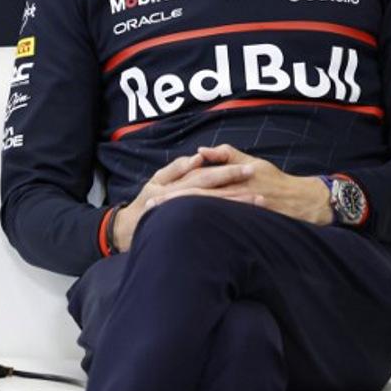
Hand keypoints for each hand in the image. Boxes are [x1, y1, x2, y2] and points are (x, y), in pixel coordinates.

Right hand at [112, 152, 259, 251]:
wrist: (128, 230)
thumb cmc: (146, 203)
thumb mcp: (158, 181)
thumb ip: (177, 168)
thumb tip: (197, 158)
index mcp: (178, 187)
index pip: (208, 177)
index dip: (229, 172)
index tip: (250, 169)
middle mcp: (182, 203)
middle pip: (215, 197)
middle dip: (240, 194)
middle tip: (262, 191)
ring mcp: (186, 219)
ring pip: (215, 213)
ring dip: (238, 210)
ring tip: (259, 206)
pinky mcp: (188, 232)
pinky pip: (210, 229)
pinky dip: (227, 226)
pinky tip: (244, 225)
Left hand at [146, 144, 333, 226]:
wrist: (302, 202)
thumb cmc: (275, 181)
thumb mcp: (253, 162)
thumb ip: (227, 154)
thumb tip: (201, 150)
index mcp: (233, 176)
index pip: (199, 181)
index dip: (175, 188)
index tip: (153, 194)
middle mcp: (236, 193)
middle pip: (200, 198)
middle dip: (174, 205)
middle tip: (149, 211)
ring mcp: (241, 210)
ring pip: (209, 214)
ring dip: (185, 219)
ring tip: (162, 228)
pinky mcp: (247, 224)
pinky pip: (223, 228)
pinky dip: (205, 233)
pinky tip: (189, 240)